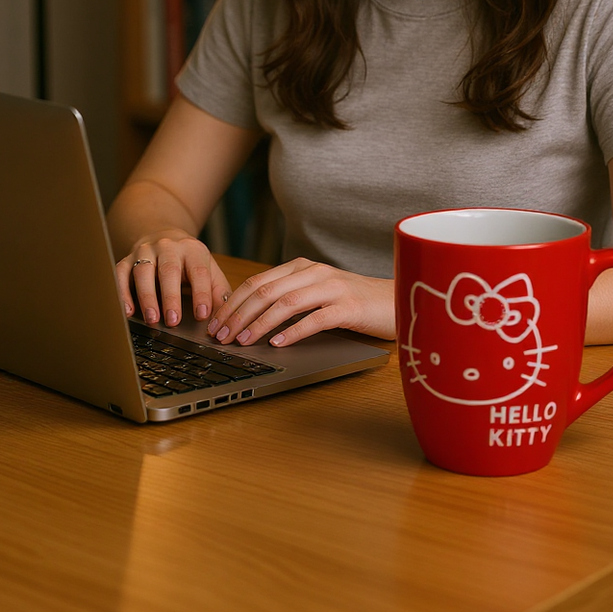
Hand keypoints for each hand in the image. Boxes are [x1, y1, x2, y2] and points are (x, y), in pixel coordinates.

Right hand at [116, 235, 232, 327]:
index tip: (202, 315)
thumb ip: (218, 291)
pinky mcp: (127, 259)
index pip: (199, 272)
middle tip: (174, 321)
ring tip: (152, 319)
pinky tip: (127, 311)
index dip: (201, 293)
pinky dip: (122, 292)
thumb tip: (225, 317)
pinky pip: (120, 274)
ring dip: (147, 297)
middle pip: (169, 271)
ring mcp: (145, 252)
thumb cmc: (188, 259)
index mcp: (193, 250)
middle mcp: (168, 247)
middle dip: (171, 297)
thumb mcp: (208, 269)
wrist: (162, 234)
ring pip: (143, 272)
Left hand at [205, 257, 395, 346]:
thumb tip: (248, 318)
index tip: (215, 324)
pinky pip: (315, 318)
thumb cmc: (354, 302)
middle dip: (238, 315)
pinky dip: (293, 331)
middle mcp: (314, 273)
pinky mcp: (348, 307)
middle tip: (221, 336)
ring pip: (286, 303)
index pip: (258, 283)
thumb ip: (289, 298)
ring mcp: (332, 288)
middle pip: (266, 291)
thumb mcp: (317, 294)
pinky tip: (278, 343)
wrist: (397, 301)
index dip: (233, 304)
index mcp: (302, 268)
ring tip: (243, 341)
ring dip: (260, 323)